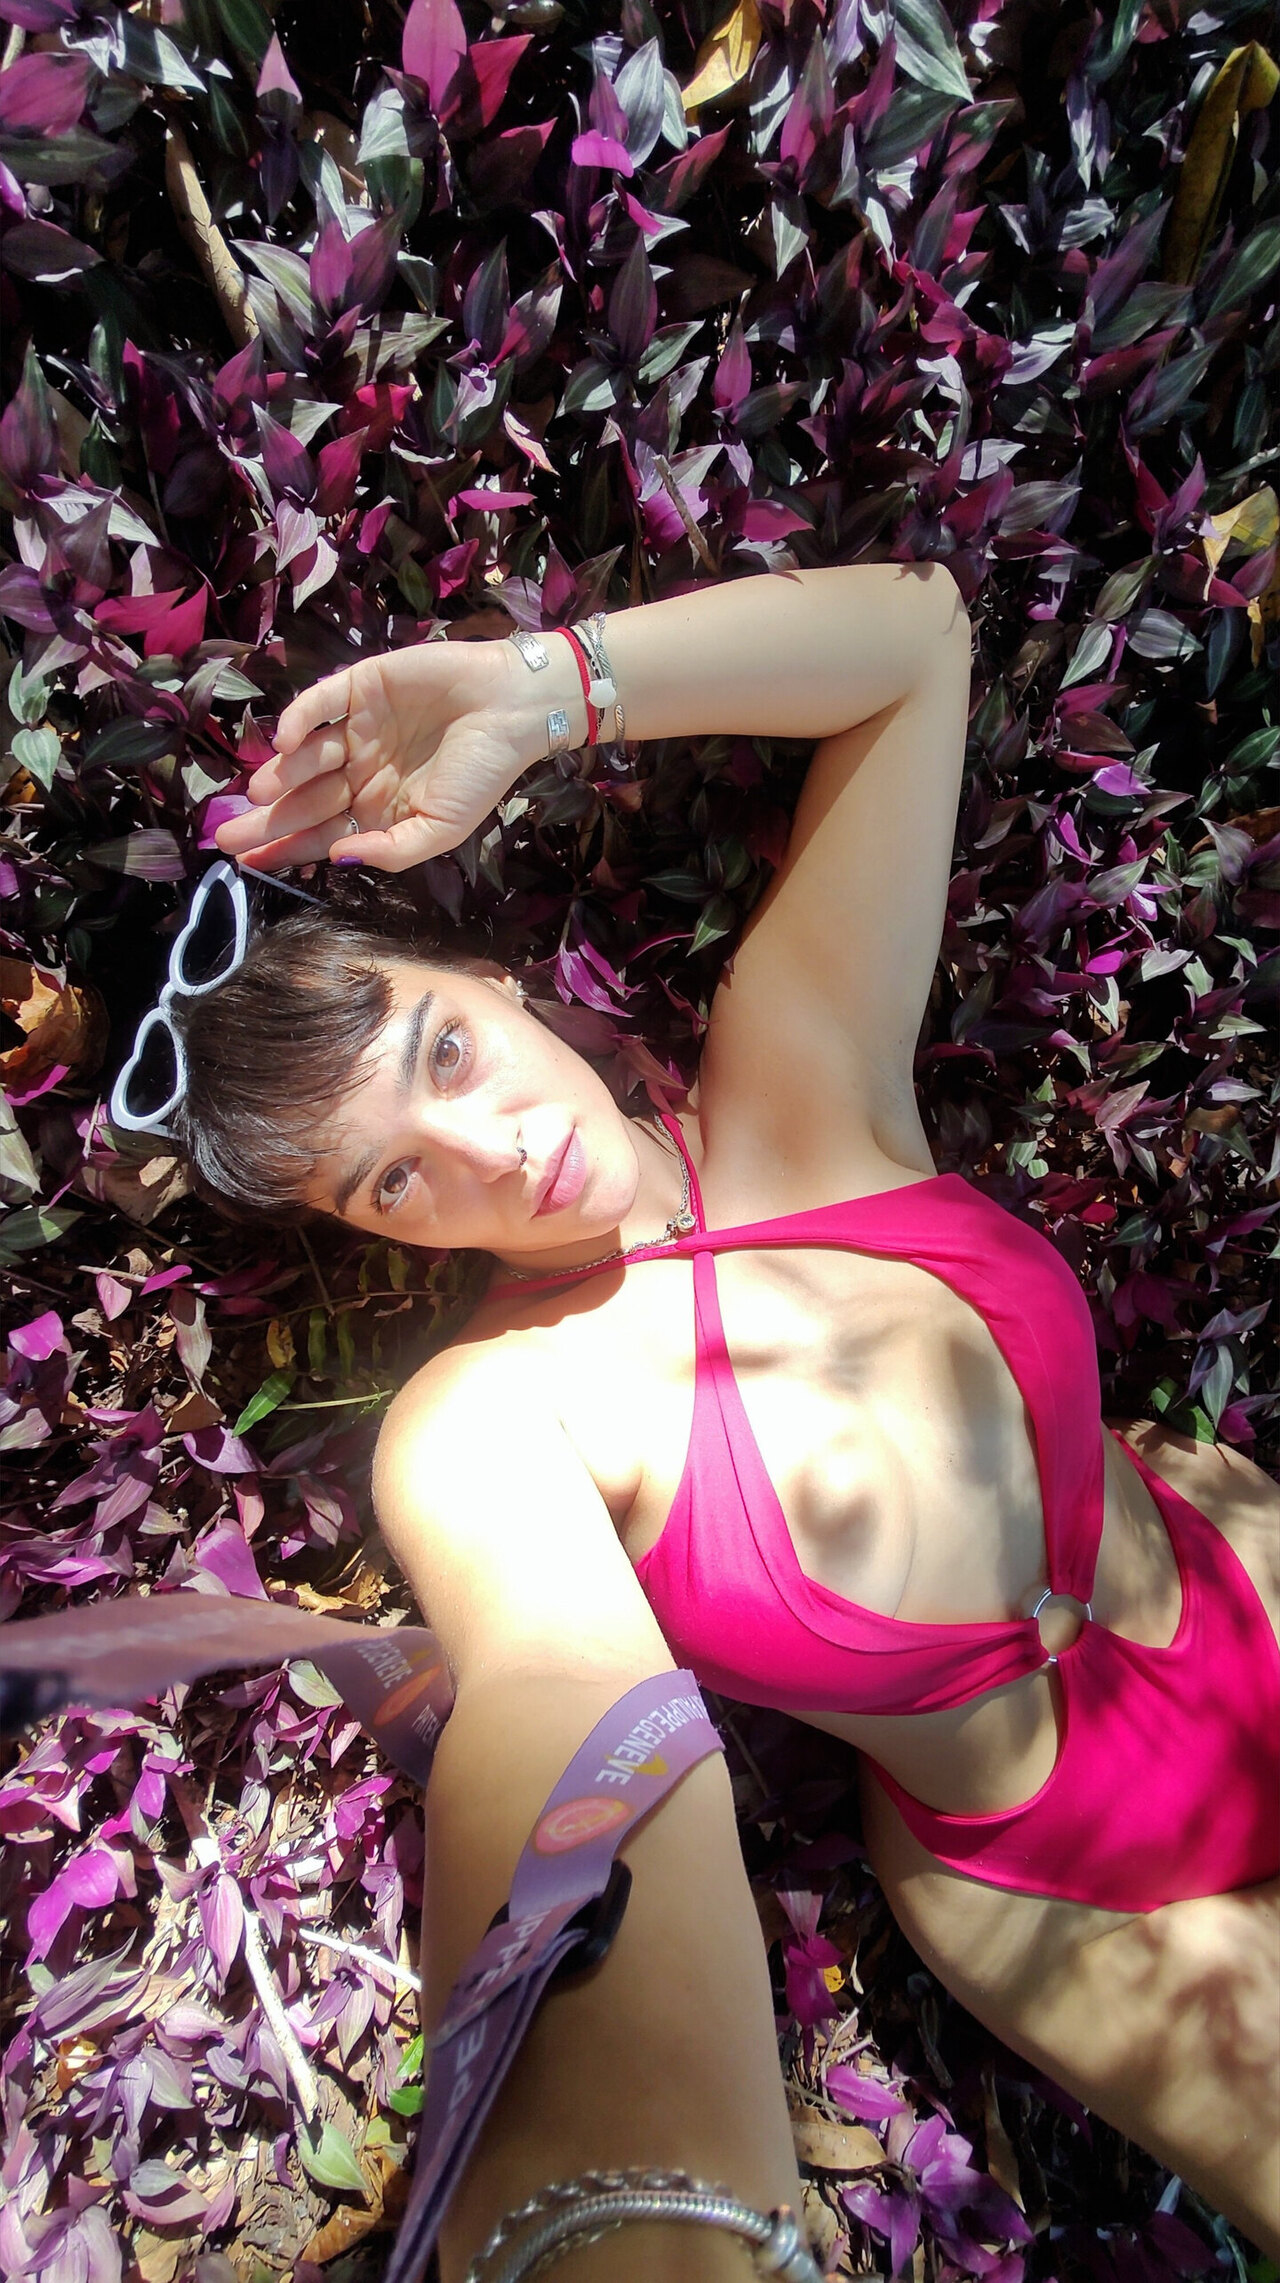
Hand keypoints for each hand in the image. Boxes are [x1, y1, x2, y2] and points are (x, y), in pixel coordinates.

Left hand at [215, 635, 577, 873]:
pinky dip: (299, 720)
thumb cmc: (482, 773)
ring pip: (307, 756)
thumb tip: (337, 860)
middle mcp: (360, 769)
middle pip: (303, 799)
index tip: (246, 863)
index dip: (284, 848)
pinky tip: (285, 742)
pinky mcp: (361, 687)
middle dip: (267, 820)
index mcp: (376, 808)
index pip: (320, 833)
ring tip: (262, 793)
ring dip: (282, 774)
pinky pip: (319, 704)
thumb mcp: (441, 830)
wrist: (514, 708)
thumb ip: (391, 852)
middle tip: (227, 836)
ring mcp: (357, 727)